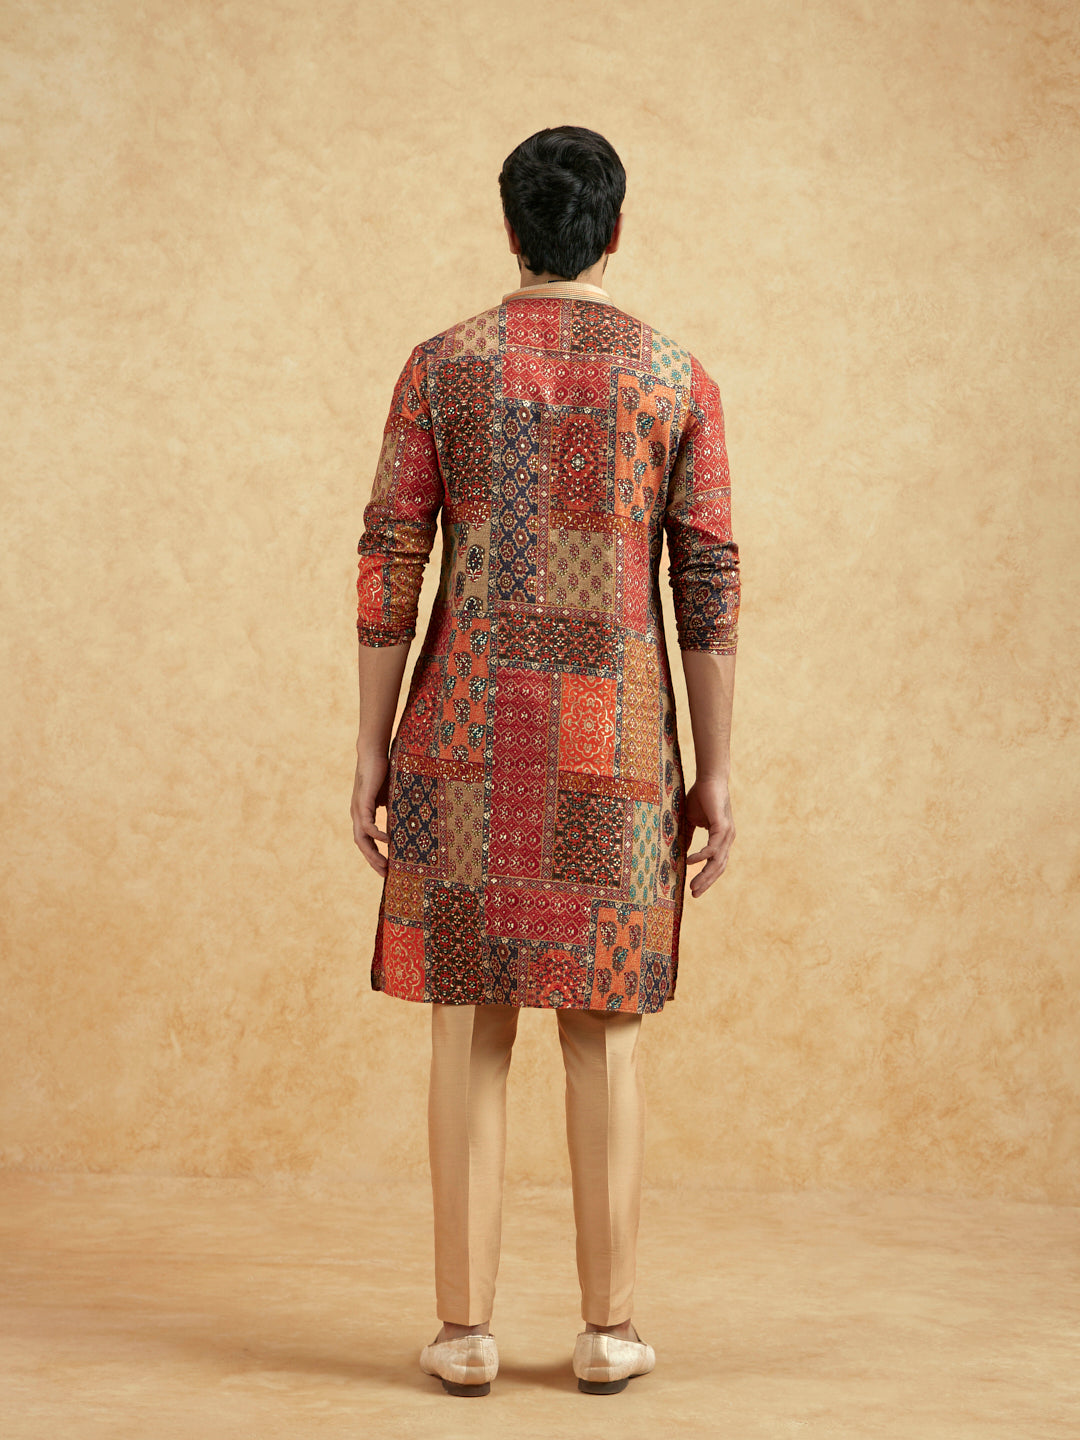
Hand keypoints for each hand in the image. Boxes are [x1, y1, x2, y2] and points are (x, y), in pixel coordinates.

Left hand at [352, 750, 389, 874]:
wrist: (372, 753)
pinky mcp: (362, 802)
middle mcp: (357, 814)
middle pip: (361, 844)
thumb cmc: (382, 772)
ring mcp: (357, 809)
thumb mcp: (389, 796)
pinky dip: (375, 835)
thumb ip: (391, 809)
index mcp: (362, 814)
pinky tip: (387, 841)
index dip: (373, 854)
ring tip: (385, 864)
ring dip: (372, 853)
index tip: (385, 867)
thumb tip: (403, 821)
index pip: (365, 840)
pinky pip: (366, 825)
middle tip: (385, 874)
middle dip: (372, 860)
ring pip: (361, 838)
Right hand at [682, 774, 734, 896]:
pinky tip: (690, 861)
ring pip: (718, 861)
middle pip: (719, 867)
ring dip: (705, 875)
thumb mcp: (691, 821)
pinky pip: (713, 847)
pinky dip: (701, 856)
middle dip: (706, 882)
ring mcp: (727, 834)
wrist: (709, 779)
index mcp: (721, 839)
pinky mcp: (723, 826)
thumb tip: (681, 852)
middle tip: (694, 894)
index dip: (707, 877)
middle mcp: (727, 839)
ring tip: (692, 884)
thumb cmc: (701, 797)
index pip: (716, 864)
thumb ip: (688, 836)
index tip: (694, 889)